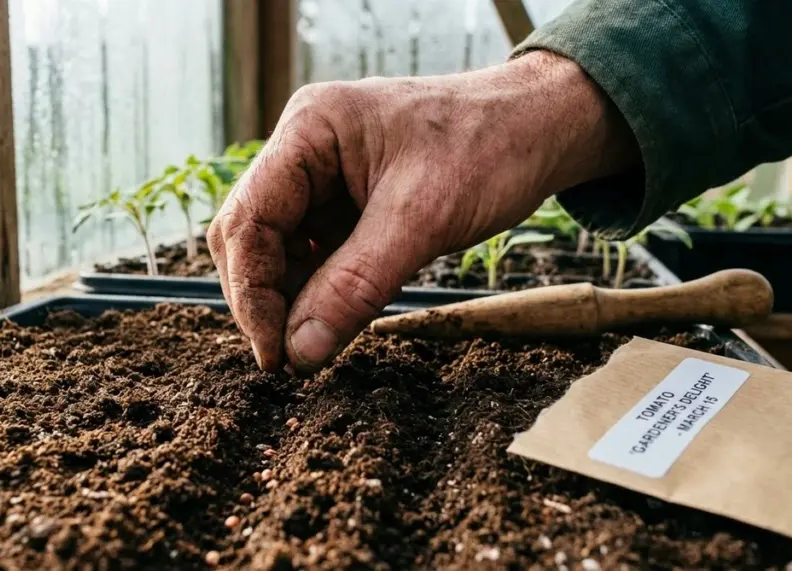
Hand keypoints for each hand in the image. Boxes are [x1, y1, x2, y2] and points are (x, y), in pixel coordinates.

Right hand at [208, 51, 637, 372]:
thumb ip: (354, 286)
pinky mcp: (345, 199)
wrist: (542, 126)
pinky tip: (336, 316)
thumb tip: (300, 353)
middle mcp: (304, 148)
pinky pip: (313, 251)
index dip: (252, 292)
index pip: (249, 219)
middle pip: (251, 234)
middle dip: (265, 297)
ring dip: (291, 298)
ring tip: (315, 343)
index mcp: (310, 130)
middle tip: (289, 357)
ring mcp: (322, 174)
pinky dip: (319, 288)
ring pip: (279, 248)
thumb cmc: (489, 147)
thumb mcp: (421, 220)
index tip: (275, 353)